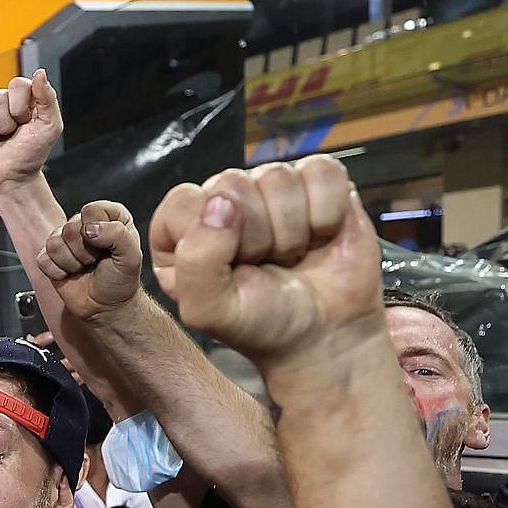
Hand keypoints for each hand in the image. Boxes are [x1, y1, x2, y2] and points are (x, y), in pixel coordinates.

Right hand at [0, 70, 63, 196]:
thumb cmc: (31, 154)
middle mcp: (1, 103)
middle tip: (11, 134)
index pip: (16, 84)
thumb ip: (48, 97)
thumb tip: (40, 73)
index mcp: (21, 98)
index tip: (25, 121)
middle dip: (6, 123)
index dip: (20, 106)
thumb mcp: (50, 126)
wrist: (12, 178)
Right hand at [35, 200, 144, 321]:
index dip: (97, 230)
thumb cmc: (120, 281)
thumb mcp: (131, 257)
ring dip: (72, 263)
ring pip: (54, 243)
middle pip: (70, 228)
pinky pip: (43, 259)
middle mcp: (85, 224)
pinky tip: (70, 274)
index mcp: (109, 216)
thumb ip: (117, 235)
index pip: (91, 210)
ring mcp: (65, 240)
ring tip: (84, 268)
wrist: (106, 307)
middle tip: (96, 262)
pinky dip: (58, 272)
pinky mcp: (49, 257)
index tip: (107, 247)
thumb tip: (89, 229)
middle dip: (84, 252)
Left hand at [149, 157, 382, 369]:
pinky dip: (327, 212)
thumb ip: (196, 262)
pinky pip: (321, 171)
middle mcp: (221, 203)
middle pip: (232, 184)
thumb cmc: (263, 324)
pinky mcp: (315, 183)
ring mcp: (269, 189)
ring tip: (291, 257)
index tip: (231, 270)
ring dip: (292, 230)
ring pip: (278, 177)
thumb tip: (220, 203)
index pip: (183, 202)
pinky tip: (319, 237)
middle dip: (257, 237)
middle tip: (265, 266)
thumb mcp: (210, 310)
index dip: (212, 237)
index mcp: (180, 231)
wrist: (326, 335)